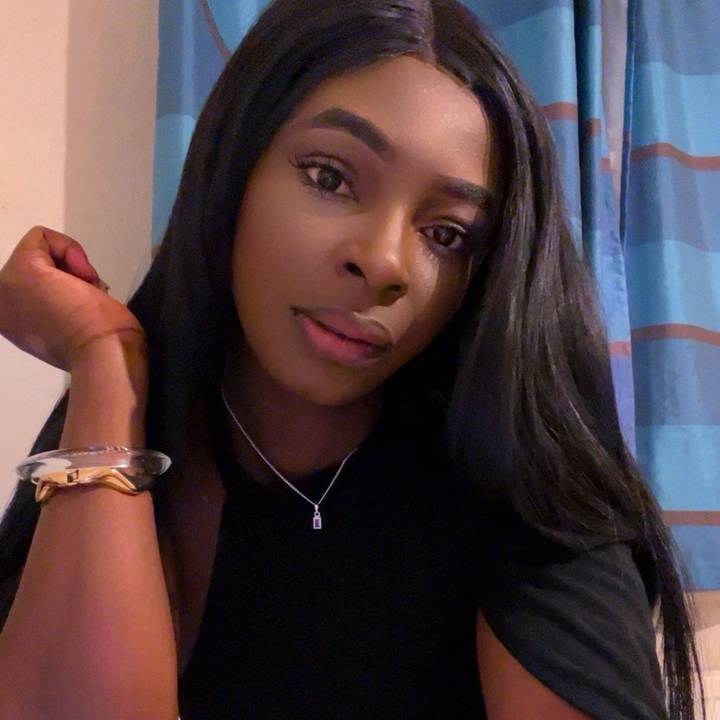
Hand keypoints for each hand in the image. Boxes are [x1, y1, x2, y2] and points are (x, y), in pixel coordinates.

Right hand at [0, 226, 146, 371]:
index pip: (34, 282)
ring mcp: (6, 287)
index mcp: (10, 321)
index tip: (82, 304)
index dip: (66, 284)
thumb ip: (55, 308)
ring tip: (85, 293)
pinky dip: (70, 248)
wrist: (106, 356)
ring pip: (38, 252)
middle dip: (67, 274)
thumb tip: (68, 292)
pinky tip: (84, 279)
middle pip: (35, 264)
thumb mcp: (69, 326)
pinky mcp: (23, 270)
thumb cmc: (101, 345)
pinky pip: (40, 236)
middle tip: (86, 298)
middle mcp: (0, 305)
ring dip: (70, 267)